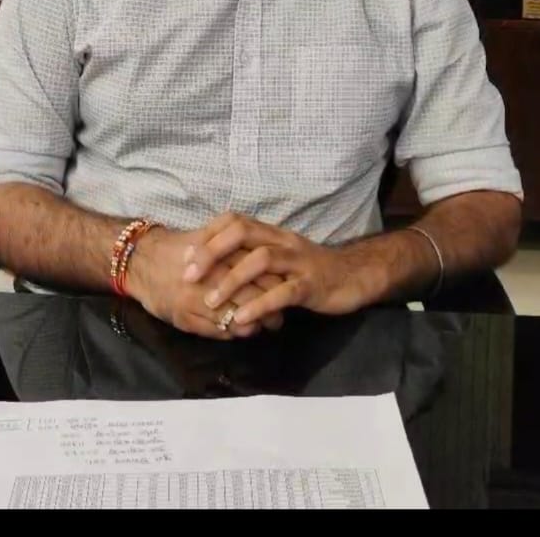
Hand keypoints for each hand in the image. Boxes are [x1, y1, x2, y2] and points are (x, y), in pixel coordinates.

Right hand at [126, 225, 285, 340]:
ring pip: (235, 319)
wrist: (141, 259)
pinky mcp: (184, 318)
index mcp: (220, 254)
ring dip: (252, 326)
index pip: (259, 274)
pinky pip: (215, 332)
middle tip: (279, 317)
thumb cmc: (181, 248)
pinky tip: (238, 331)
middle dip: (269, 311)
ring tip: (261, 327)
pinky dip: (231, 334)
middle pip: (251, 298)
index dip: (276, 286)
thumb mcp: (210, 239)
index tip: (284, 292)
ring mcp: (195, 300)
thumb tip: (267, 264)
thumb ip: (235, 250)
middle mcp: (209, 277)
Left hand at [183, 214, 374, 327]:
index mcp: (272, 233)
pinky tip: (242, 318)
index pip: (234, 221)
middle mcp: (282, 240)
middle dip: (211, 252)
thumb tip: (215, 266)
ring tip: (210, 301)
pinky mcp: (311, 284)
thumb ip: (252, 258)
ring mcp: (298, 261)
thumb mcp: (279, 259)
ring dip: (231, 280)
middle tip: (188, 275)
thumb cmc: (311, 270)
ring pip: (260, 260)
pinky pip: (283, 292)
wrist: (354, 277)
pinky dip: (259, 304)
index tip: (185, 256)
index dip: (208, 235)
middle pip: (242, 233)